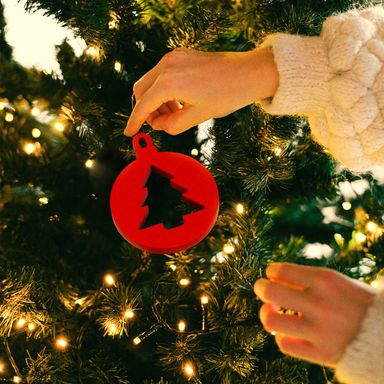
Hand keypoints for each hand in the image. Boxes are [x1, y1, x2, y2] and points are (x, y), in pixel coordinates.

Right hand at [124, 46, 278, 135]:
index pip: (144, 105)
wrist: (250, 72)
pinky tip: (180, 101)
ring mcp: (174, 57)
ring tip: (175, 114)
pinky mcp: (182, 55)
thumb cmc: (228, 94)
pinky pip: (162, 74)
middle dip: (146, 110)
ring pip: (151, 82)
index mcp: (170, 81)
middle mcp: (168, 65)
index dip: (135, 121)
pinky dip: (164, 90)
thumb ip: (173, 125)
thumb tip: (159, 126)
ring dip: (156, 101)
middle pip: (141, 90)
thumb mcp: (198, 116)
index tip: (130, 133)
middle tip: (160, 124)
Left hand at [254, 263, 374, 366]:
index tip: (272, 274)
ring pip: (271, 321)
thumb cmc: (356, 301)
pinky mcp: (321, 353)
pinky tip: (285, 331)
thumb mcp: (336, 281)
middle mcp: (320, 304)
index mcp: (325, 280)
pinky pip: (284, 345)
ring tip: (270, 311)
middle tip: (261, 288)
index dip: (270, 271)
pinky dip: (280, 336)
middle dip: (260, 287)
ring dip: (265, 313)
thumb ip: (306, 280)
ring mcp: (319, 330)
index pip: (280, 270)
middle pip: (270, 292)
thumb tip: (273, 279)